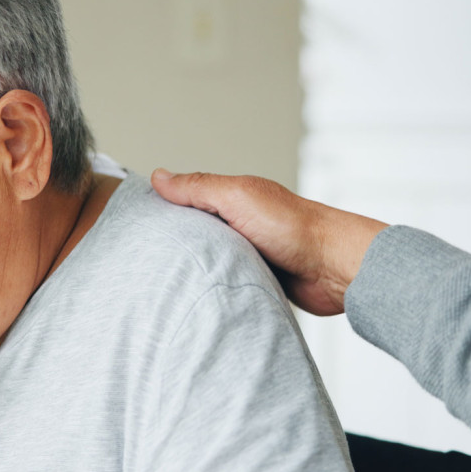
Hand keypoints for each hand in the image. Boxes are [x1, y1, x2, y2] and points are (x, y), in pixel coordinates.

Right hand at [151, 169, 387, 315]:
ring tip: (163, 281)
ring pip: (210, 261)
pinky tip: (198, 295)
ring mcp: (249, 254)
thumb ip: (199, 188)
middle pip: (196, 234)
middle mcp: (240, 225)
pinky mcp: (259, 282)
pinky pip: (227, 284)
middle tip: (141, 258)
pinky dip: (215, 288)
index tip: (136, 220)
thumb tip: (160, 176)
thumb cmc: (295, 228)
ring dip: (196, 270)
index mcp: (234, 199)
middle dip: (175, 244)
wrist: (334, 268)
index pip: (189, 200)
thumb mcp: (239, 198)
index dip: (164, 208)